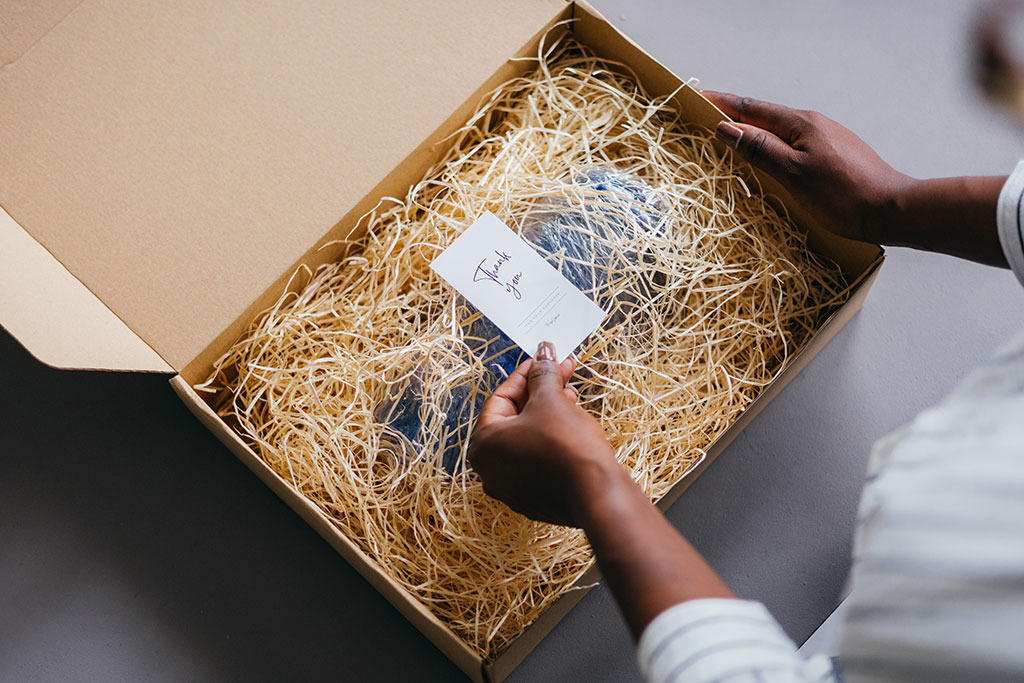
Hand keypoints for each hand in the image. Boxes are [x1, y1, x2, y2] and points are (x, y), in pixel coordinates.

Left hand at [468, 341, 621, 525]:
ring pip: (527, 439)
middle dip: (539, 393)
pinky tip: (571, 424)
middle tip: (561, 373)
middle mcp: (490, 470)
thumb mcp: (550, 400)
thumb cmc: (566, 447)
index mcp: (484, 445)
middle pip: (514, 419)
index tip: (542, 361)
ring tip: (571, 396)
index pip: (501, 398)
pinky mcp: (535, 499)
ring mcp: (512, 488)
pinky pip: (538, 459)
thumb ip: (542, 374)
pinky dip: (551, 439)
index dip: (525, 375)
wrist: (597, 493)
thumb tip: (542, 353)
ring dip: (547, 414)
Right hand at [702, 91, 911, 243]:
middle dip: (735, 116)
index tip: (699, 97)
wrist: (890, 209)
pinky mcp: (832, 155)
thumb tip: (727, 128)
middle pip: (765, 117)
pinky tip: (766, 157)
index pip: (753, 109)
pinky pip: (792, 144)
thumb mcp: (794, 173)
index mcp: (801, 124)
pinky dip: (771, 145)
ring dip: (752, 131)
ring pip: (779, 131)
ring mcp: (824, 139)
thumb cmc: (843, 194)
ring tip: (729, 136)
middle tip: (706, 116)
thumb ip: (760, 149)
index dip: (724, 104)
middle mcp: (813, 125)